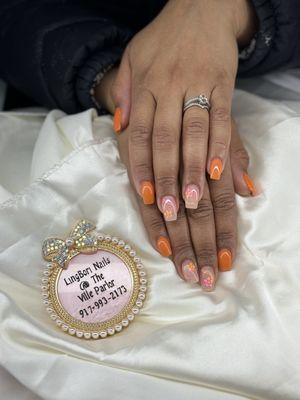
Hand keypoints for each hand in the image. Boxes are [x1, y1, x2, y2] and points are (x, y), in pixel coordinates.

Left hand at [106, 0, 256, 222]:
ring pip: (193, 134)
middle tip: (170, 210)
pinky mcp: (222, 84)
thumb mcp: (133, 58)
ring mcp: (197, 85)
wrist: (201, 6)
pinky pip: (221, 119)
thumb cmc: (163, 38)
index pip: (140, 134)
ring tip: (193, 201)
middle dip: (166, 176)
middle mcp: (169, 87)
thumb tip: (120, 126)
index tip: (145, 196)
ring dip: (193, 170)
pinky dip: (220, 146)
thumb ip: (125, 92)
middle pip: (165, 139)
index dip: (141, 166)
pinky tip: (219, 173)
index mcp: (145, 85)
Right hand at [116, 119, 255, 290]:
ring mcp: (157, 160)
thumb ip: (232, 155)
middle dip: (201, 244)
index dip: (224, 231)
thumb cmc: (190, 105)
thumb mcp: (217, 123)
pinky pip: (143, 195)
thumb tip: (250, 191)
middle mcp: (184, 158)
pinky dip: (153, 222)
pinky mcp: (135, 160)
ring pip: (171, 209)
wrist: (151, 72)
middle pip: (197, 210)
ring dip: (179, 241)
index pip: (221, 200)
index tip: (226, 262)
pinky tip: (162, 247)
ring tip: (185, 270)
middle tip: (205, 278)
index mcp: (209, 151)